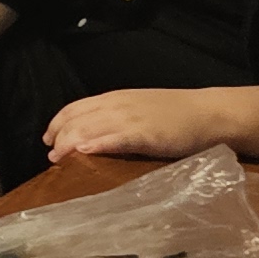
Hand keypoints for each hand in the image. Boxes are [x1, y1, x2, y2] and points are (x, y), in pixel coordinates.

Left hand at [44, 86, 233, 163]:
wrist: (211, 113)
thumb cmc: (177, 115)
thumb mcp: (138, 109)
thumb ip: (115, 118)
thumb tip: (91, 135)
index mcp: (114, 99)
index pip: (74, 108)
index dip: (57, 124)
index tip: (47, 139)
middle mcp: (117, 106)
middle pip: (76, 119)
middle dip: (58, 136)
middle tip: (51, 155)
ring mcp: (131, 119)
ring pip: (89, 128)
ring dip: (69, 143)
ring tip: (58, 158)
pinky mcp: (147, 134)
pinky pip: (116, 138)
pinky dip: (98, 143)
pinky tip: (84, 151)